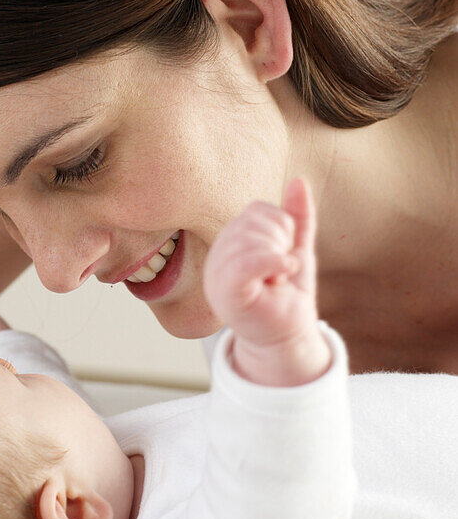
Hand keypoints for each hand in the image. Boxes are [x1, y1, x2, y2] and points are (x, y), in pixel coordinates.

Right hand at [203, 177, 326, 380]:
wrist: (288, 338)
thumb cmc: (288, 296)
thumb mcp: (296, 249)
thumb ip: (298, 217)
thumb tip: (299, 180)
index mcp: (230, 242)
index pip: (256, 209)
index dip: (282, 226)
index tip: (284, 256)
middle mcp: (218, 256)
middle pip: (253, 222)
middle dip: (282, 242)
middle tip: (282, 271)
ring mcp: (218, 275)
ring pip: (252, 240)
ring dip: (280, 258)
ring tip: (278, 280)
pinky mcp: (227, 293)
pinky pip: (247, 262)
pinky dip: (274, 262)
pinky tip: (285, 272)